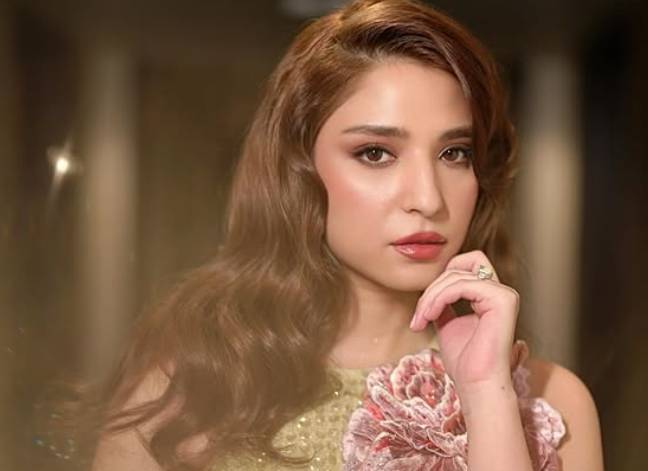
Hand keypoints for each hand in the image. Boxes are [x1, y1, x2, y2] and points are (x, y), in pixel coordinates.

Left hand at [410, 250, 519, 393]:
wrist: (476, 384)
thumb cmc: (464, 361)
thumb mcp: (447, 323)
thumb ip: (443, 303)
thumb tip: (432, 289)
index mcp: (491, 296)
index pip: (463, 266)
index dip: (439, 281)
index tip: (422, 310)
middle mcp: (501, 292)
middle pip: (458, 267)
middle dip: (432, 289)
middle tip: (418, 316)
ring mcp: (504, 294)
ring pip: (456, 275)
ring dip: (431, 297)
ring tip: (421, 319)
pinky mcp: (503, 299)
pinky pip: (461, 285)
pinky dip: (439, 298)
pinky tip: (430, 316)